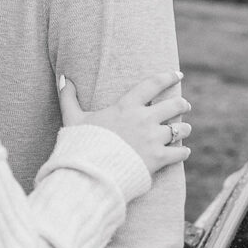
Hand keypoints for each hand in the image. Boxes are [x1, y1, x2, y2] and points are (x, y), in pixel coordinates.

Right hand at [59, 70, 190, 175]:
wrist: (91, 173)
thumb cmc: (82, 145)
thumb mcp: (72, 119)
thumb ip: (68, 97)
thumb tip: (62, 77)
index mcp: (126, 107)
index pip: (152, 85)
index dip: (167, 77)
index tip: (178, 74)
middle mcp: (144, 120)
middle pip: (174, 106)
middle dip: (182, 104)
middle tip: (185, 105)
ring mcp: (152, 139)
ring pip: (180, 130)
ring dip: (184, 129)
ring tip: (185, 129)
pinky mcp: (158, 159)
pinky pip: (180, 152)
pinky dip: (183, 152)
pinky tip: (183, 152)